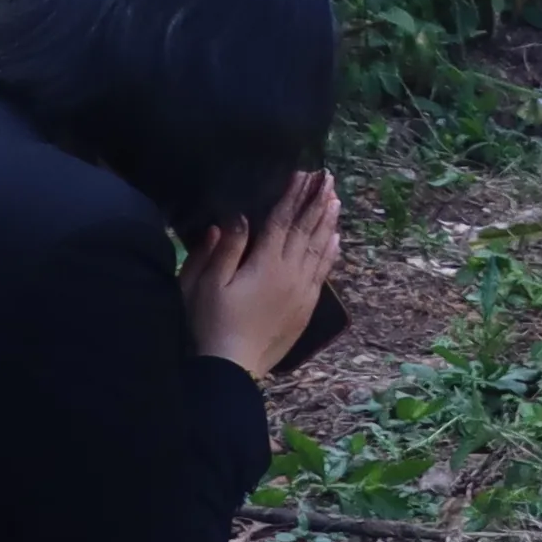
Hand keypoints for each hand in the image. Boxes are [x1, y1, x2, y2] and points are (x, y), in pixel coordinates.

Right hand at [186, 172, 341, 381]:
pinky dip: (330, 252)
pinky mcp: (305, 306)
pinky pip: (323, 272)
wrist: (233, 368)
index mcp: (265, 264)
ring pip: (319, 248)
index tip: (304, 174)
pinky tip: (336, 240)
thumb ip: (224, 249)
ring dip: (328, 222)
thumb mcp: (206, 284)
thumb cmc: (210, 324)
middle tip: (329, 178)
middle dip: (317, 202)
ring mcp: (301, 290)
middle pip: (307, 230)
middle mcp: (289, 273)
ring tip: (336, 200)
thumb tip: (237, 217)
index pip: (282, 220)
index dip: (293, 195)